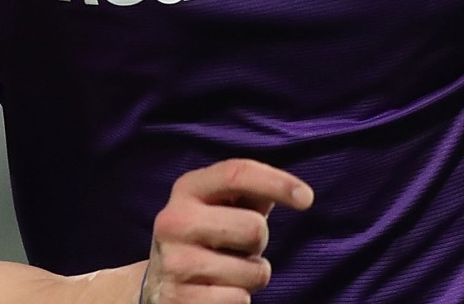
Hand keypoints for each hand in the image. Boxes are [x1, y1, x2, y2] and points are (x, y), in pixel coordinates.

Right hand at [141, 158, 314, 303]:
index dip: (277, 182)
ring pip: (253, 271)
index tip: (306, 198)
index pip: (237, 174)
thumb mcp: (222, 206)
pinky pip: (239, 300)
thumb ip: (253, 191)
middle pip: (254, 228)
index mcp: (187, 188)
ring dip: (252, 275)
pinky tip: (217, 291)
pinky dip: (239, 298)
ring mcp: (174, 263)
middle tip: (239, 247)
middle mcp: (174, 221)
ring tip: (227, 270)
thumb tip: (296, 192)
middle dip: (259, 242)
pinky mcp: (178, 300)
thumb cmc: (206, 236)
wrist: (157, 284)